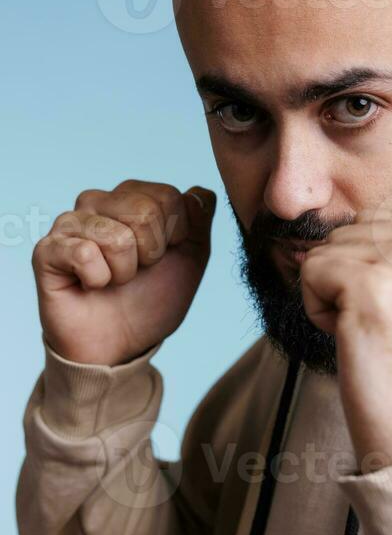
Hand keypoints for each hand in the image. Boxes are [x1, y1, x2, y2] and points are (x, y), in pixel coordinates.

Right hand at [32, 179, 215, 365]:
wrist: (120, 344)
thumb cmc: (151, 298)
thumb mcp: (192, 259)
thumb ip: (200, 220)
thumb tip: (199, 191)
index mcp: (134, 197)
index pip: (169, 195)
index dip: (177, 236)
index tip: (162, 256)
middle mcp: (99, 201)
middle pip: (145, 211)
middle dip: (151, 254)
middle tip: (136, 271)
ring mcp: (70, 223)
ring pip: (117, 237)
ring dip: (125, 272)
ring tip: (113, 279)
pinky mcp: (47, 250)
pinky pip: (84, 254)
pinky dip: (97, 280)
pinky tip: (89, 285)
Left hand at [300, 209, 391, 468]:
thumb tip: (343, 227)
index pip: (376, 223)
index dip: (371, 272)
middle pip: (349, 232)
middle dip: (349, 281)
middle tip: (385, 329)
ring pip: (326, 250)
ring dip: (333, 297)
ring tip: (373, 336)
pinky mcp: (372, 283)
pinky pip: (310, 271)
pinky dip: (317, 311)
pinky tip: (355, 340)